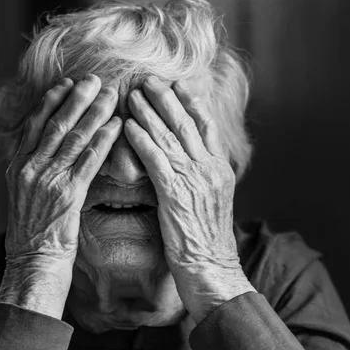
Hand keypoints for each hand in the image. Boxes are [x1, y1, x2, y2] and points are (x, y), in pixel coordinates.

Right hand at [4, 74, 121, 264]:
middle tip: (95, 79)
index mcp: (18, 167)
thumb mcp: (25, 198)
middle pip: (55, 125)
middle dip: (77, 99)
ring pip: (73, 138)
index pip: (35, 125)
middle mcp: (30, 168)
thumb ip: (34, 173)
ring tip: (111, 95)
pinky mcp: (67, 195)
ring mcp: (47, 180)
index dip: (52, 101)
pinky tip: (116, 126)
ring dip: (94, 113)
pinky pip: (89, 161)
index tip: (67, 83)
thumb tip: (48, 153)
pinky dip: (103, 140)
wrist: (32, 264)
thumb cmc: (33, 235)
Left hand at [124, 75, 253, 320]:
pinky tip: (129, 126)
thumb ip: (204, 181)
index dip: (192, 103)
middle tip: (149, 79)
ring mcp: (195, 181)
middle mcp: (210, 170)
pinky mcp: (177, 194)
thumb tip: (193, 164)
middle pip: (188, 124)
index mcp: (220, 170)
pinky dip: (143, 140)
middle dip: (168, 98)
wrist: (212, 270)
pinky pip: (157, 160)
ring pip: (171, 137)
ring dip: (150, 113)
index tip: (179, 84)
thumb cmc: (207, 243)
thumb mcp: (212, 205)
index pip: (207, 127)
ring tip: (134, 94)